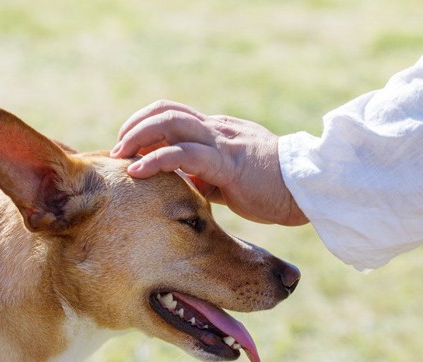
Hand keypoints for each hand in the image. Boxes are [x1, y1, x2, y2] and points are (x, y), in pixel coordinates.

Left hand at [110, 100, 307, 225]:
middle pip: (166, 111)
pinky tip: (137, 172)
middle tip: (117, 149)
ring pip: (170, 123)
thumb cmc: (272, 188)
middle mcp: (216, 129)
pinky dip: (155, 160)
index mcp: (218, 131)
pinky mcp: (226, 162)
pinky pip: (184, 154)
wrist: (306, 188)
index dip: (146, 125)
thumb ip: (206, 176)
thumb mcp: (231, 178)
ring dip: (138, 137)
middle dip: (135, 126)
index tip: (129, 147)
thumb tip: (182, 185)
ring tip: (119, 155)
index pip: (175, 115)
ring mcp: (221, 142)